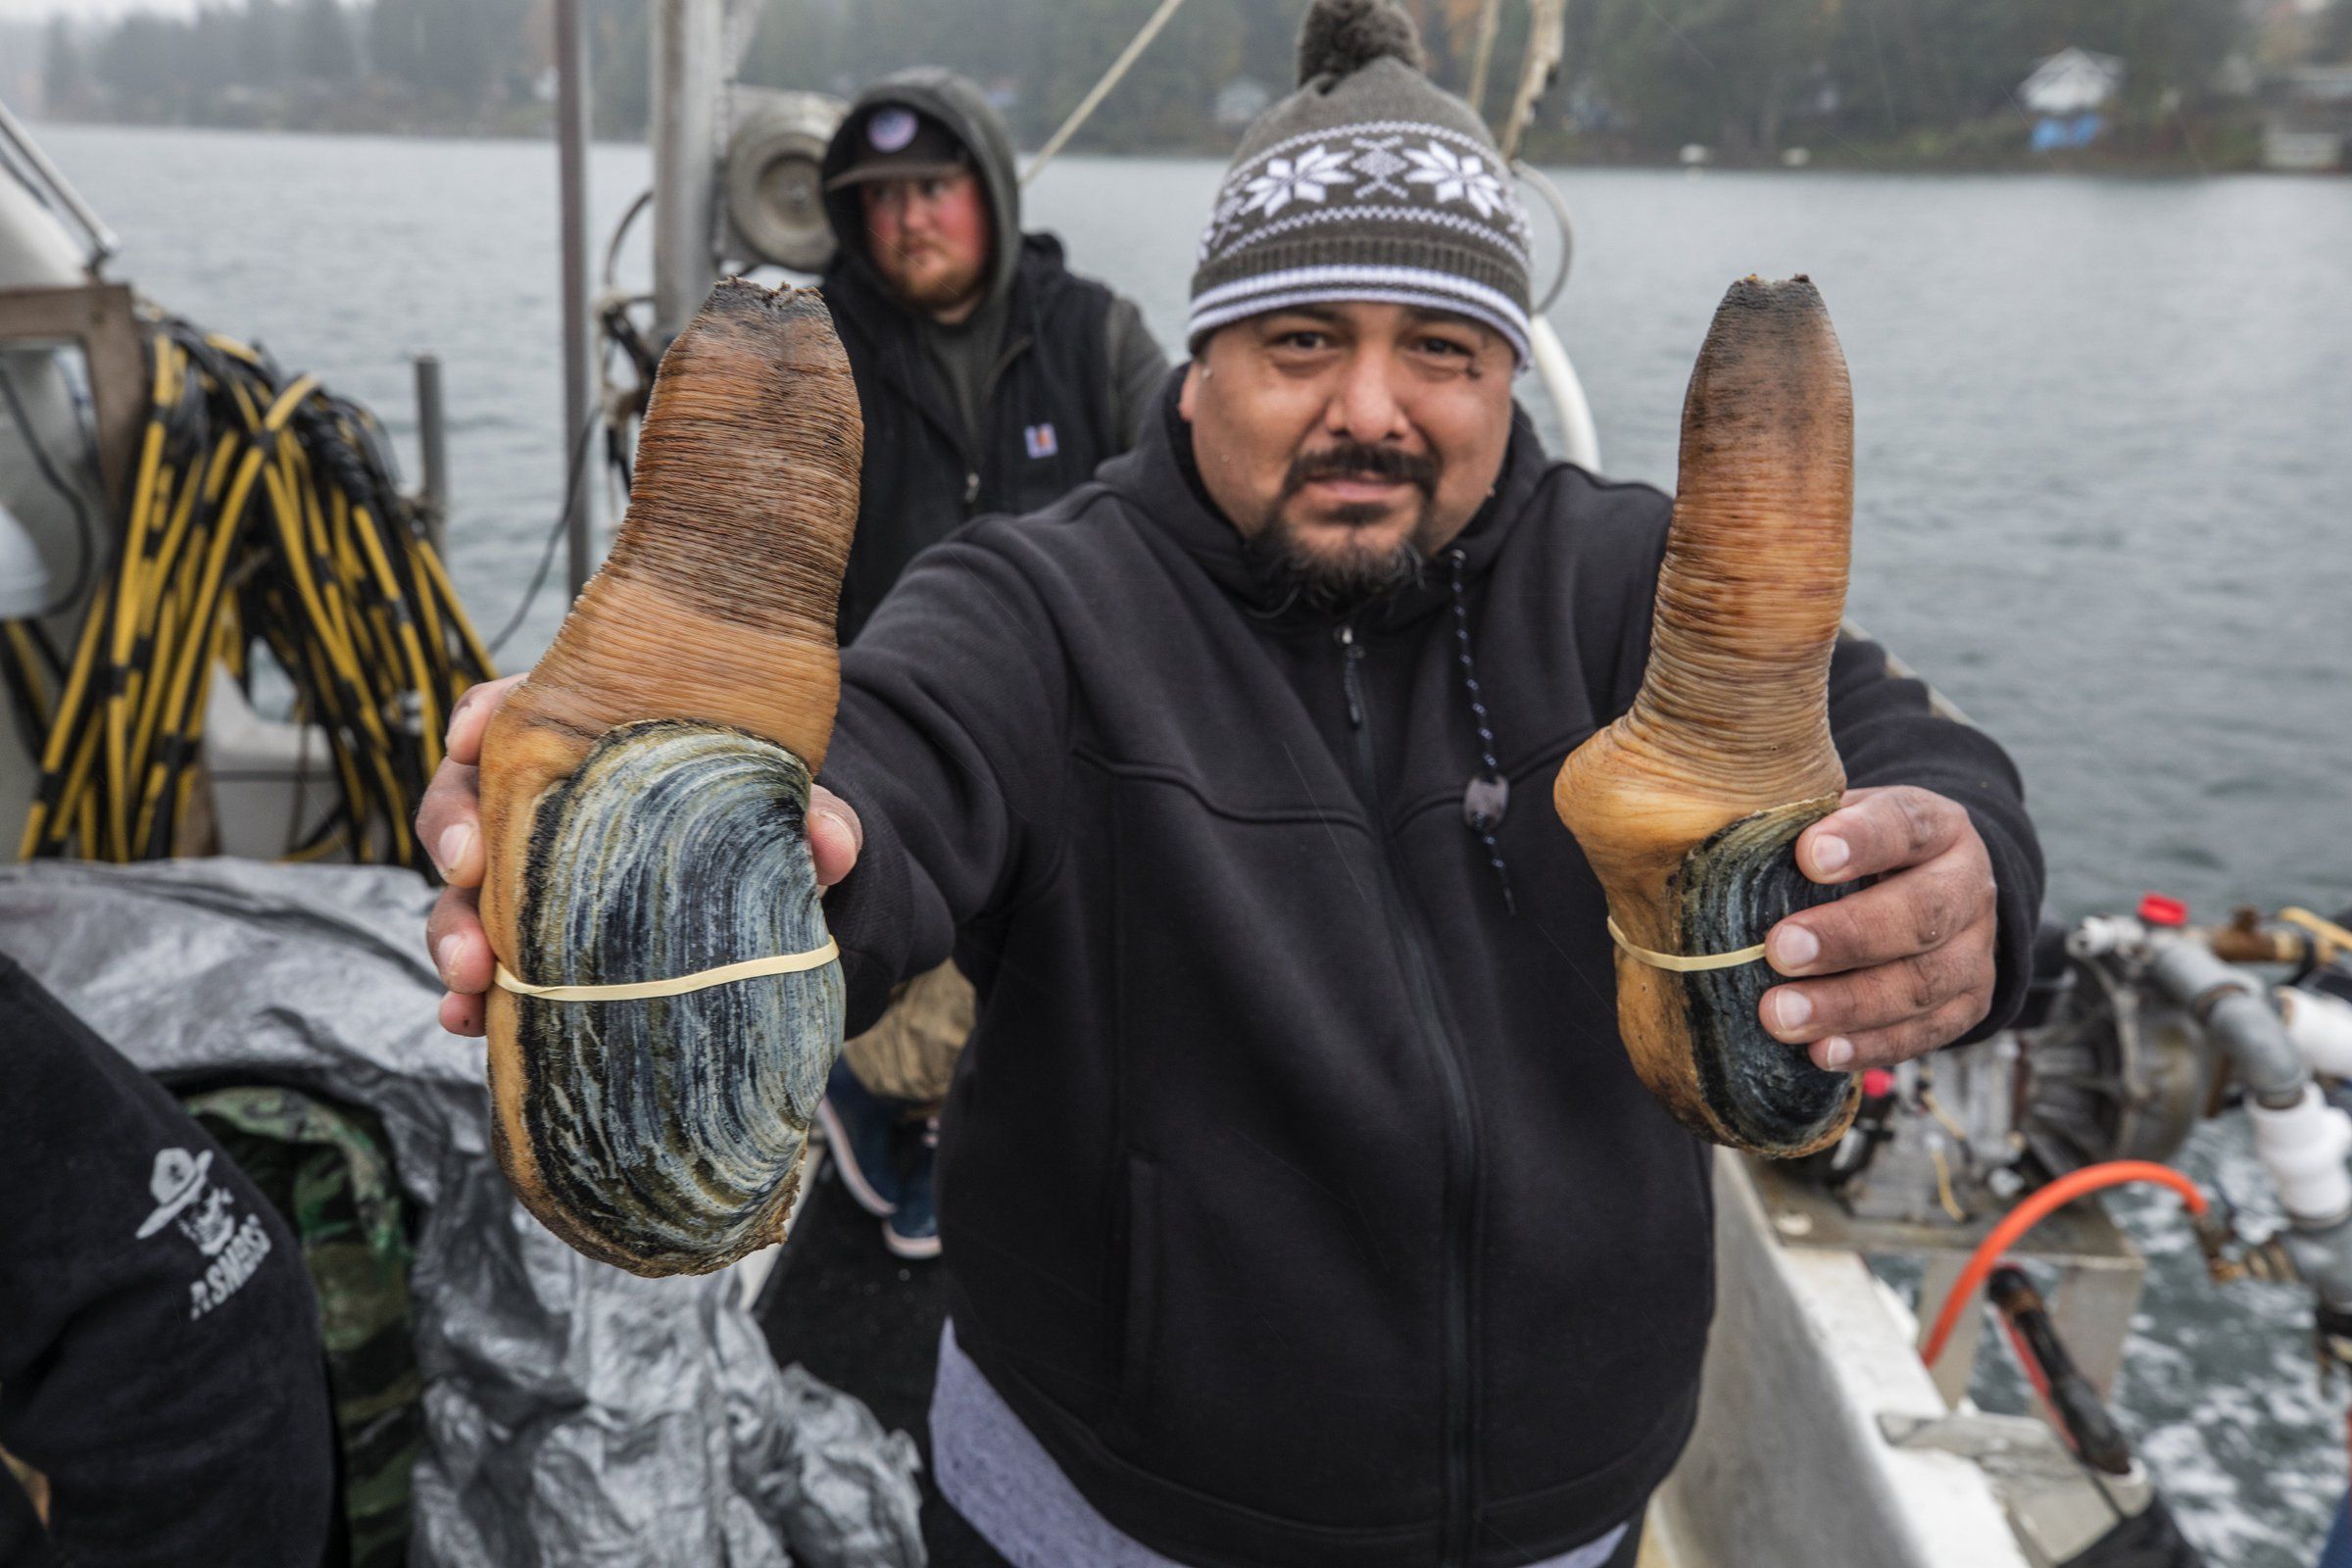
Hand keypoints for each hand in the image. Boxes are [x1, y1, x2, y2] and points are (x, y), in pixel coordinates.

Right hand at [416, 677, 863, 1037]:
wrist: (767, 889)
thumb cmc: (753, 817)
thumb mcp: (786, 805)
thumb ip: (809, 815)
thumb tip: (833, 844)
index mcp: (584, 734)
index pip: (517, 707)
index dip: (483, 718)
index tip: (473, 739)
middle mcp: (536, 800)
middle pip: (465, 798)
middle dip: (452, 832)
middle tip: (466, 869)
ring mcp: (525, 875)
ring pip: (463, 892)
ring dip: (452, 930)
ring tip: (469, 975)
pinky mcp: (530, 943)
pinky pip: (488, 965)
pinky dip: (472, 996)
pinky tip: (469, 1022)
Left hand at [1757, 786, 1998, 1072]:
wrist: (1931, 890)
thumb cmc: (1859, 854)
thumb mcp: (1839, 822)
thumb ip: (1797, 827)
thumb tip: (1723, 843)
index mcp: (1936, 827)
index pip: (1905, 825)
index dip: (1862, 840)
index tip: (1808, 855)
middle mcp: (1968, 887)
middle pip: (1921, 914)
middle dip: (1848, 936)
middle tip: (1781, 951)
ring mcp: (1974, 952)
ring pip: (1921, 983)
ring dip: (1848, 1005)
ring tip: (1782, 1016)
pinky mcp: (1968, 1005)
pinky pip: (1924, 1033)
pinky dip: (1870, 1046)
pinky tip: (1822, 1052)